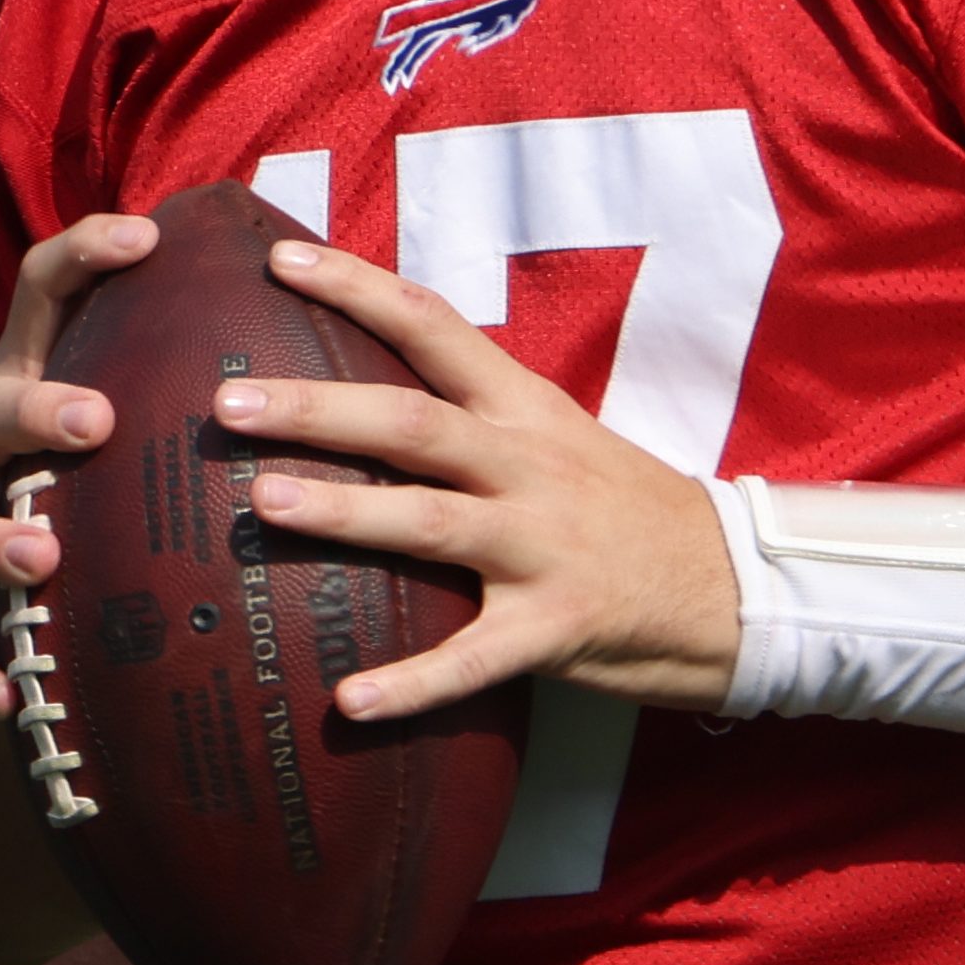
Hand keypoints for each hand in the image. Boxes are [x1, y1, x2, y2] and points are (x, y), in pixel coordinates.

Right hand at [0, 212, 164, 713]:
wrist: (4, 568)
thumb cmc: (106, 465)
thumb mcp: (133, 401)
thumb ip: (193, 361)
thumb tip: (316, 293)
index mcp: (37, 371)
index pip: (45, 289)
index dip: (86, 253)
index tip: (145, 234)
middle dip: (39, 408)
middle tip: (94, 420)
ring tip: (41, 559)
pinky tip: (4, 701)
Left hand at [222, 235, 747, 721]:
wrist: (736, 587)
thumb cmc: (625, 509)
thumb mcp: (557, 438)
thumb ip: (471, 414)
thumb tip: (358, 391)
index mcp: (524, 410)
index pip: (434, 327)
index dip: (357, 288)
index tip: (279, 262)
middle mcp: (528, 467)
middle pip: (413, 424)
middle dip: (318, 410)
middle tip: (229, 404)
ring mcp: (544, 547)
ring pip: (432, 522)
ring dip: (345, 512)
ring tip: (264, 504)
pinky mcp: (557, 628)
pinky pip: (473, 659)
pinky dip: (411, 684)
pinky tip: (349, 702)